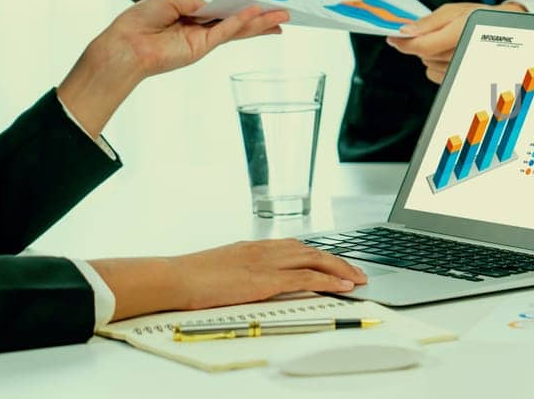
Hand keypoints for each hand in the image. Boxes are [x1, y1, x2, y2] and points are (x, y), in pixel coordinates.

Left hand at [58, 0, 287, 135]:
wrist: (125, 44)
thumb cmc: (139, 20)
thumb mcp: (169, 0)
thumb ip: (195, 2)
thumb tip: (215, 3)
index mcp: (191, 14)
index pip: (223, 8)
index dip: (242, 3)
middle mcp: (200, 27)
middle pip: (237, 20)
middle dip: (262, 16)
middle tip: (285, 12)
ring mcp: (203, 39)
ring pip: (238, 28)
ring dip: (260, 22)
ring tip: (283, 18)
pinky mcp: (201, 47)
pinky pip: (225, 32)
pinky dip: (241, 23)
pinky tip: (257, 16)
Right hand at [92, 239, 369, 321]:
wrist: (175, 277)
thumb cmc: (192, 276)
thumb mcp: (224, 267)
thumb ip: (244, 269)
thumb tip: (254, 280)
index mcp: (255, 246)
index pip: (297, 246)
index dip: (321, 255)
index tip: (336, 263)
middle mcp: (266, 249)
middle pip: (312, 250)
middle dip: (339, 261)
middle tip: (357, 272)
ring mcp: (267, 262)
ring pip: (315, 260)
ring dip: (341, 269)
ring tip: (358, 279)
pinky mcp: (266, 279)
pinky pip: (306, 277)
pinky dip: (328, 280)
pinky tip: (343, 286)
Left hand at [386, 1, 527, 83]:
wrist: (505, 30)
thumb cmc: (480, 17)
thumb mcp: (453, 11)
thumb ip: (428, 22)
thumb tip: (406, 31)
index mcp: (460, 35)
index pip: (422, 46)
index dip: (403, 42)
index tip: (393, 36)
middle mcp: (462, 55)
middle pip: (423, 55)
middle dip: (420, 42)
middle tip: (433, 31)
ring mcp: (462, 70)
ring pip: (427, 64)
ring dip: (428, 53)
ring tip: (445, 41)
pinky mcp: (460, 79)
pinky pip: (433, 74)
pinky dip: (433, 64)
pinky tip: (446, 53)